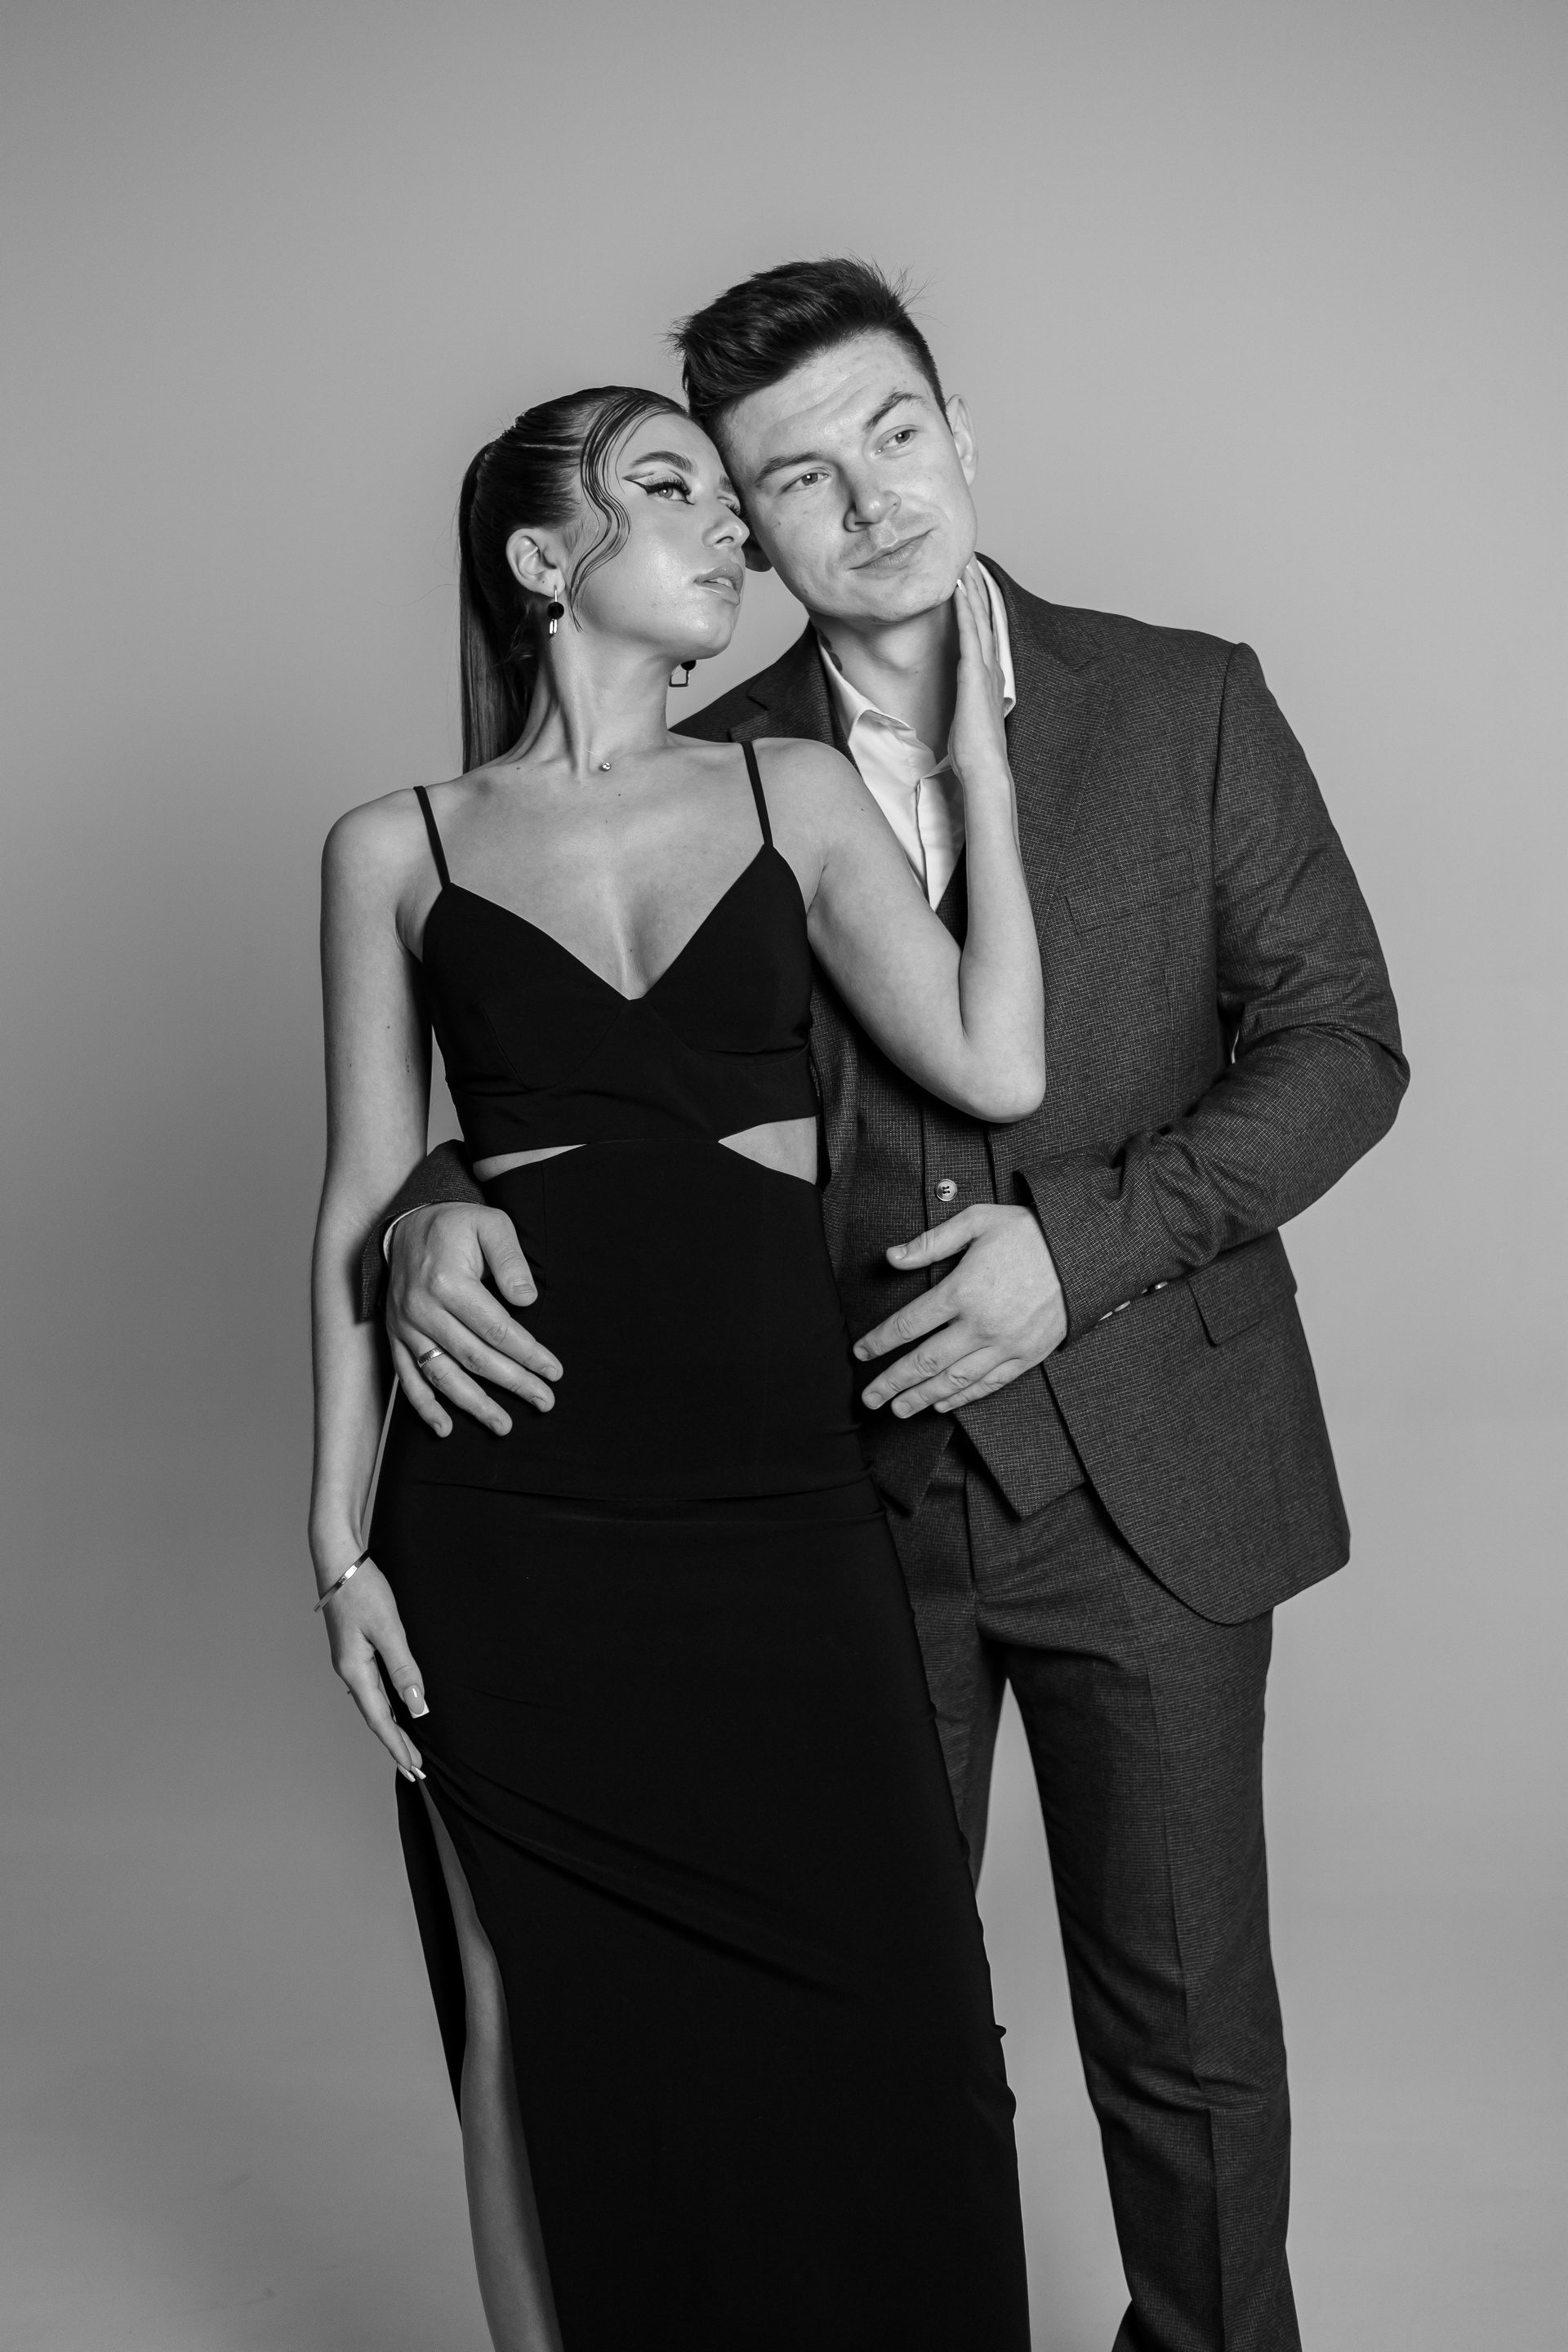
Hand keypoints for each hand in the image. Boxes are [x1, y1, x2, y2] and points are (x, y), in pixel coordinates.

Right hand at [320, 1556, 428, 1781]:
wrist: (339, 1560)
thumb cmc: (363, 1590)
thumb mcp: (388, 1628)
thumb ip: (404, 1668)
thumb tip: (417, 1707)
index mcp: (355, 1670)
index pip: (379, 1719)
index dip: (397, 1745)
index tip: (413, 1768)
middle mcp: (349, 1671)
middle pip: (375, 1717)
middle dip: (395, 1744)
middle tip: (415, 1770)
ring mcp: (350, 1661)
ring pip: (374, 1704)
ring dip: (391, 1728)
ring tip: (407, 1748)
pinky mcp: (354, 1650)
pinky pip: (373, 1688)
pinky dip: (386, 1706)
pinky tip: (395, 1710)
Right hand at [388, 1202, 560, 1436]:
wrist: (405, 1225)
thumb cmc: (456, 1225)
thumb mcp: (491, 1224)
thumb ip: (511, 1260)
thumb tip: (528, 1301)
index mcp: (449, 1283)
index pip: (497, 1329)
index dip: (528, 1354)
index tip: (554, 1371)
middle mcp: (423, 1309)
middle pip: (475, 1357)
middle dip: (513, 1383)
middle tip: (545, 1402)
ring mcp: (406, 1327)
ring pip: (442, 1375)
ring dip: (473, 1405)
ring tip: (504, 1425)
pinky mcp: (395, 1336)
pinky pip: (407, 1378)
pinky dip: (424, 1406)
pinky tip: (445, 1429)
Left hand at [853, 1204, 1066, 1415]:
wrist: (1084, 1251)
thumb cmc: (1029, 1232)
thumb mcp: (977, 1221)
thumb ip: (930, 1242)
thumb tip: (891, 1257)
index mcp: (963, 1290)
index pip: (908, 1324)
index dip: (879, 1341)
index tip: (860, 1352)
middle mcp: (980, 1324)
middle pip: (924, 1362)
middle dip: (892, 1383)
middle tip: (869, 1398)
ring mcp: (1005, 1344)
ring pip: (954, 1381)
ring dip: (921, 1398)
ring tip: (898, 1410)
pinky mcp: (1027, 1355)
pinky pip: (989, 1384)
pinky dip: (963, 1398)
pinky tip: (942, 1404)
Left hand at [949, 560, 1010, 793]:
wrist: (985, 767)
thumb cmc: (975, 751)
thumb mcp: (969, 719)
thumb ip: (967, 704)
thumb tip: (961, 704)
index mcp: (990, 677)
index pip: (983, 633)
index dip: (978, 606)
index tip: (971, 584)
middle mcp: (991, 668)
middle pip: (983, 618)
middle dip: (976, 588)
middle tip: (968, 559)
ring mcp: (984, 669)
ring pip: (978, 618)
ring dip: (971, 588)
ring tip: (964, 562)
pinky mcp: (974, 673)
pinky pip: (968, 633)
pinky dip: (965, 608)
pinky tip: (958, 588)